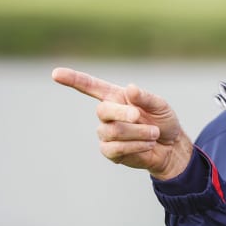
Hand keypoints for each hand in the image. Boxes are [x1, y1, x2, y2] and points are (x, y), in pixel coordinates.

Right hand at [51, 67, 192, 179]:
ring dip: (137, 133)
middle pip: (103, 111)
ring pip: (112, 132)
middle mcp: (107, 114)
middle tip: (140, 116)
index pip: (89, 86)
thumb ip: (145, 97)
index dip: (73, 79)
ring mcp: (106, 133)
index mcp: (116, 97)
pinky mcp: (110, 152)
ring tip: (154, 134)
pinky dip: (135, 146)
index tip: (55, 73)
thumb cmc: (163, 121)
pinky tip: (148, 145)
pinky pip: (115, 148)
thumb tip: (129, 88)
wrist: (170, 147)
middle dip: (123, 114)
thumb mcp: (160, 105)